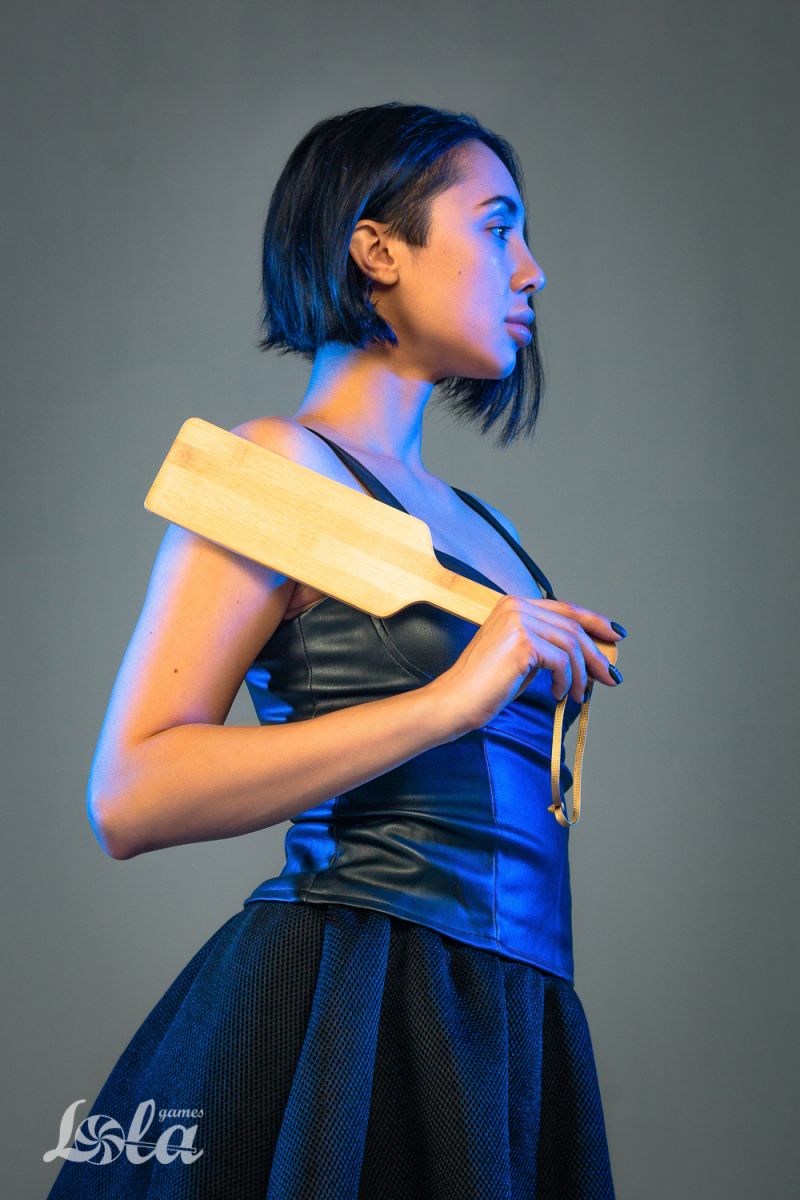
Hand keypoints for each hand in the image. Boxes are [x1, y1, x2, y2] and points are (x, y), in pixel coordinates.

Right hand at [428, 594, 625, 734]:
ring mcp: (518, 622)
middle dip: (596, 654)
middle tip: (610, 676)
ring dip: (582, 674)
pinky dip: (566, 681)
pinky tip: (559, 694)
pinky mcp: (522, 642)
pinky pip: (560, 661)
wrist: (456, 701)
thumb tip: (588, 656)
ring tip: (578, 695)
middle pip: (572, 627)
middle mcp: (517, 606)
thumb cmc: (485, 686)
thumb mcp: (521, 658)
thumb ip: (546, 647)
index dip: (594, 621)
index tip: (615, 635)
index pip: (564, 608)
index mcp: (513, 604)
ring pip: (570, 645)